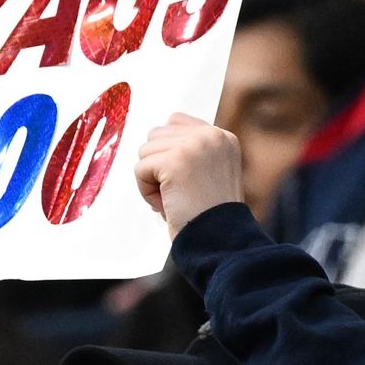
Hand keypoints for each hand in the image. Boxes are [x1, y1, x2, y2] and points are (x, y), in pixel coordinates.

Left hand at [134, 114, 244, 238]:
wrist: (220, 242)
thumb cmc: (210, 218)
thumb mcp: (211, 175)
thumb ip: (191, 153)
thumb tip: (153, 141)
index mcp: (223, 137)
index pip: (175, 121)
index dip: (167, 151)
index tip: (182, 180)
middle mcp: (212, 135)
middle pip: (156, 134)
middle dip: (158, 166)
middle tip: (179, 194)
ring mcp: (194, 146)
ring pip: (145, 151)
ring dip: (151, 180)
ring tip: (174, 200)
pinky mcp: (175, 161)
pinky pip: (140, 169)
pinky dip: (146, 192)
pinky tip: (167, 206)